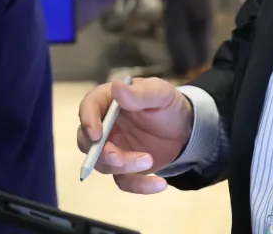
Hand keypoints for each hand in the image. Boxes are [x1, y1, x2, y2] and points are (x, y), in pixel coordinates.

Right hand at [76, 77, 193, 194]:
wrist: (184, 128)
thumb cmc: (167, 104)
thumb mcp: (160, 93)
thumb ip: (139, 93)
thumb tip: (116, 87)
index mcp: (108, 101)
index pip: (88, 107)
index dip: (88, 120)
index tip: (96, 134)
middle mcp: (104, 126)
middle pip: (88, 142)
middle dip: (101, 153)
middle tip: (118, 158)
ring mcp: (112, 149)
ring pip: (104, 165)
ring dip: (124, 167)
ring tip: (149, 160)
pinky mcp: (125, 168)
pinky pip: (124, 182)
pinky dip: (140, 185)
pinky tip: (160, 183)